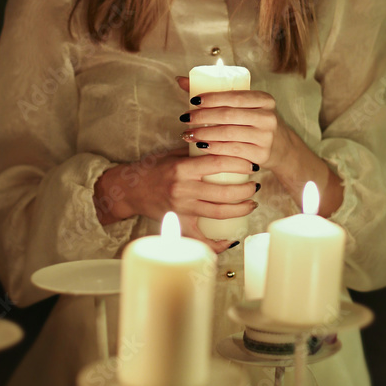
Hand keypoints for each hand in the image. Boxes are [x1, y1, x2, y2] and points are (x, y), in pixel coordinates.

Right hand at [93, 146, 257, 253]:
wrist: (130, 190)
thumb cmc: (152, 169)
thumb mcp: (172, 153)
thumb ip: (196, 150)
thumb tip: (222, 143)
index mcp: (182, 169)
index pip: (217, 164)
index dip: (239, 163)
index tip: (251, 163)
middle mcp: (183, 189)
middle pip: (223, 192)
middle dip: (245, 190)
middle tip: (255, 185)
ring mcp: (182, 209)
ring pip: (218, 213)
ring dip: (240, 209)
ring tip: (251, 203)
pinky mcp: (180, 223)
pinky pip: (202, 238)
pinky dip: (219, 242)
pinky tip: (232, 238)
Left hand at [175, 76, 291, 171]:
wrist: (280, 147)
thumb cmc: (253, 122)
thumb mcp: (243, 105)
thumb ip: (214, 93)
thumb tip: (180, 79)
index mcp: (264, 99)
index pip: (234, 96)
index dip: (212, 98)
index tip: (193, 101)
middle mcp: (268, 117)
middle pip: (229, 115)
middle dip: (203, 116)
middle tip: (186, 119)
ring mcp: (266, 137)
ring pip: (229, 134)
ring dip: (205, 134)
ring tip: (189, 134)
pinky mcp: (261, 155)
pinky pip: (233, 151)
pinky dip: (215, 148)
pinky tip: (201, 146)